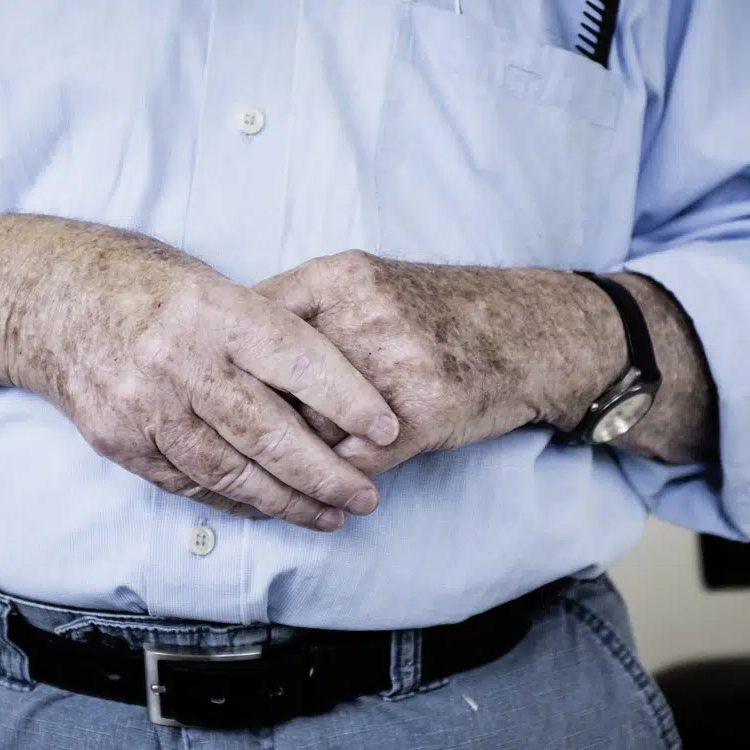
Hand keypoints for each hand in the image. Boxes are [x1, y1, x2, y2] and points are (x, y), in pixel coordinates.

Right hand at [0, 220, 400, 530]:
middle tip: (367, 498)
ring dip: (287, 502)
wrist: (50, 299)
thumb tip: (340, 392)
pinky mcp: (119, 440)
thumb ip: (265, 332)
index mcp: (213, 309)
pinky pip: (190, 484)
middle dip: (325, 474)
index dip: (348, 399)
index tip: (388, 429)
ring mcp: (143, 404)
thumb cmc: (150, 286)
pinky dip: (236, 501)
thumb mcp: (213, 285)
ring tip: (331, 515)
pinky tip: (270, 508)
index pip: (295, 359)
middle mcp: (177, 359)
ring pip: (230, 471)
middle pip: (266, 432)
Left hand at [255, 252, 623, 475]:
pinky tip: (350, 468)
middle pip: (275, 383)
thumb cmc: (439, 313)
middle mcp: (364, 316)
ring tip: (311, 452)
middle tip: (252, 433)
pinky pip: (353, 459)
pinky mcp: (423, 416)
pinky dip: (343, 471)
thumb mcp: (370, 284)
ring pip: (310, 427)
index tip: (217, 388)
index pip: (252, 323)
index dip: (230, 362)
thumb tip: (224, 348)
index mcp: (341, 278)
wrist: (532, 334)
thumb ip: (305, 308)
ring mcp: (396, 367)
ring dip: (304, 449)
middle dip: (263, 415)